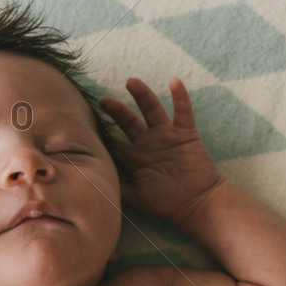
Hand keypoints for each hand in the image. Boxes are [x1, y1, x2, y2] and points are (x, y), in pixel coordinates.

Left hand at [100, 76, 223, 224]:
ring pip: (152, 110)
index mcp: (136, 159)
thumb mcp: (137, 199)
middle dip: (116, 111)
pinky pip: (183, 111)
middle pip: (129, 121)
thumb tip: (96, 187)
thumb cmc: (167, 203)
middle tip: (102, 100)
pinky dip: (180, 97)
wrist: (197, 204)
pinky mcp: (186, 134)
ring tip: (131, 81)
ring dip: (142, 95)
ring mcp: (167, 136)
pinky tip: (174, 82)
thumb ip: (118, 190)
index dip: (104, 134)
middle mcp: (149, 144)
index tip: (88, 125)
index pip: (116, 142)